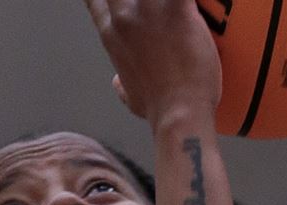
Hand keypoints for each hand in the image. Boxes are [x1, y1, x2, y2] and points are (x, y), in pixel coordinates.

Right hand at [85, 0, 222, 126]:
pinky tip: (190, 4)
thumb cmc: (157, 107)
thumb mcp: (128, 95)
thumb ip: (121, 82)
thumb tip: (118, 82)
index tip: (118, 3)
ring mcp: (149, 10)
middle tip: (154, 8)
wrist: (178, 112)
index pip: (96, 0)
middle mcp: (124, 18)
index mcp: (111, 35)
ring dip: (163, 0)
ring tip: (172, 6)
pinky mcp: (178, 9)